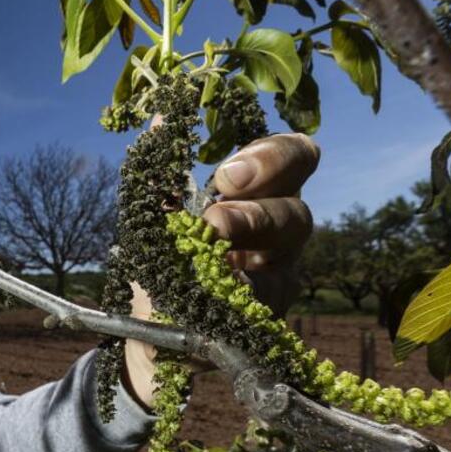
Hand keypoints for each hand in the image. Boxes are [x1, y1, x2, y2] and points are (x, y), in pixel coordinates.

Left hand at [122, 132, 318, 409]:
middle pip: (299, 203)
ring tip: (211, 239)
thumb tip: (159, 119)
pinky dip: (243, 286)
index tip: (227, 172)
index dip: (271, 155)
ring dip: (252, 235)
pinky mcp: (273, 313)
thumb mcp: (151, 220)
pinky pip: (270, 295)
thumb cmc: (162, 264)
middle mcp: (279, 227)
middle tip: (217, 212)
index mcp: (257, 192)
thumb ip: (159, 176)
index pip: (292, 156)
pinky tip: (219, 285)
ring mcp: (281, 272)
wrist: (151, 332)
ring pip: (291, 244)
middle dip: (261, 199)